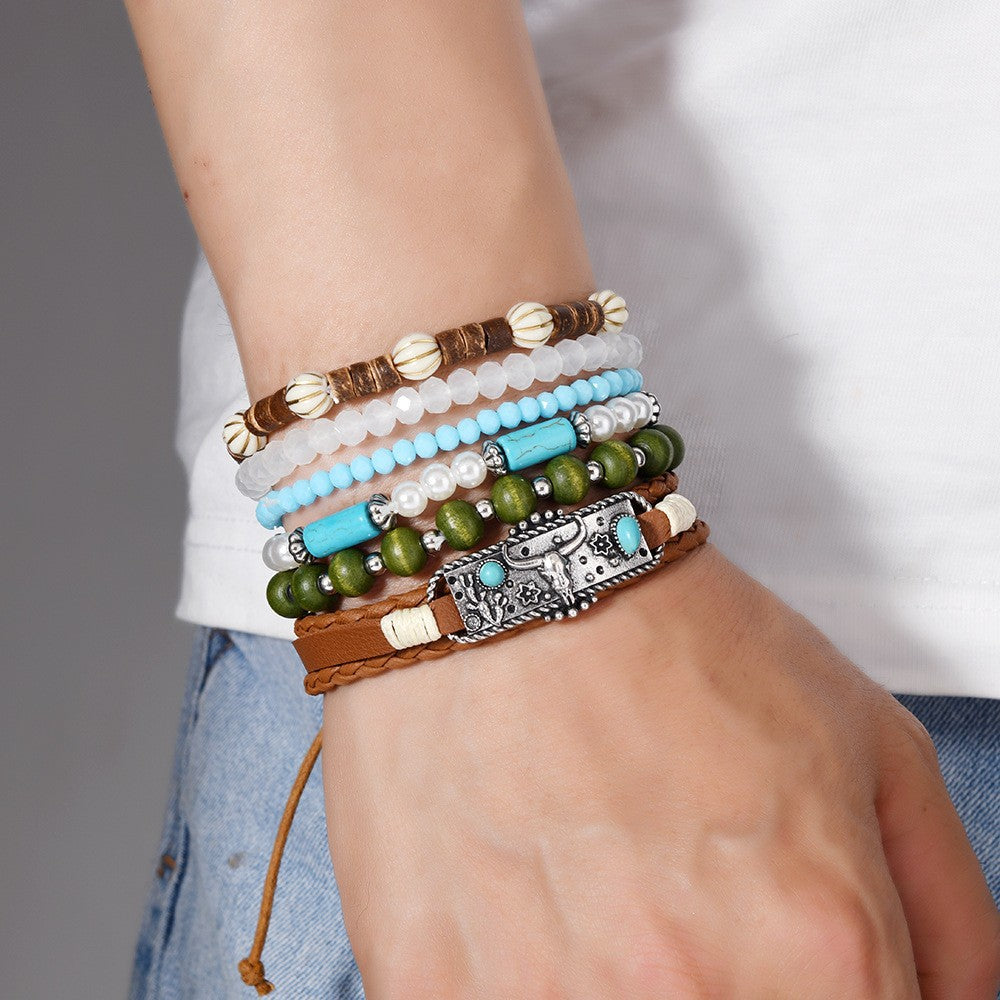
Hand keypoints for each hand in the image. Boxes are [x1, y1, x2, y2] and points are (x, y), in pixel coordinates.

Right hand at [322, 545, 999, 998]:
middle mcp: (686, 997)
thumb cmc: (681, 639)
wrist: (509, 578)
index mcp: (821, 945)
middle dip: (719, 980)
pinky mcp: (431, 987)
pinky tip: (520, 904)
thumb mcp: (874, 745)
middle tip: (674, 900)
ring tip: (596, 893)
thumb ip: (952, 920)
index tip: (775, 948)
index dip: (821, 990)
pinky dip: (520, 978)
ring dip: (609, 981)